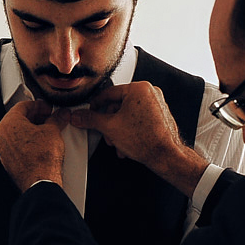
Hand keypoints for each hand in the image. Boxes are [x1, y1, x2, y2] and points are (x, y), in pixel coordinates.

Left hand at [0, 100, 69, 191]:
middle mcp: (2, 137)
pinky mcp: (9, 163)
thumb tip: (60, 115)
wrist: (40, 181)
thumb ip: (56, 119)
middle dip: (34, 117)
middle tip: (48, 117)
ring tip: (46, 131)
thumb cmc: (42, 158)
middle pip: (18, 120)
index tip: (47, 107)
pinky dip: (27, 143)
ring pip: (17, 134)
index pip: (22, 106)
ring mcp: (4, 151)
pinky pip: (17, 147)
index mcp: (9, 124)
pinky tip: (40, 145)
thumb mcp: (53, 131)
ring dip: (31, 130)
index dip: (38, 105)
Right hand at [70, 83, 208, 196]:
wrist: (165, 155)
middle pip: (118, 104)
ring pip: (127, 113)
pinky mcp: (159, 114)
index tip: (89, 113)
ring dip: (118, 129)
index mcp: (139, 88)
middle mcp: (150, 92)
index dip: (94, 105)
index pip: (108, 93)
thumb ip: (90, 119)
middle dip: (109, 123)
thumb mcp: (110, 128)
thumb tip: (79, 116)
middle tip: (105, 133)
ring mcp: (156, 103)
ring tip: (117, 142)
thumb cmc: (146, 140)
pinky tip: (126, 142)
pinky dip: (129, 129)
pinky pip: (138, 118)